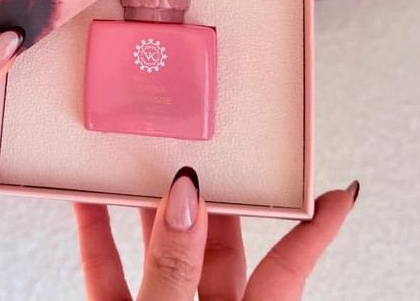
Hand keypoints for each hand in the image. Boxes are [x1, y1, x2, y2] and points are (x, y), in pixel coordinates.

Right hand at [75, 167, 357, 299]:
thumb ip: (175, 265)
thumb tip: (187, 196)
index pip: (290, 266)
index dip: (317, 228)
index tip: (336, 194)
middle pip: (218, 245)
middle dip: (206, 197)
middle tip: (198, 147)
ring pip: (159, 252)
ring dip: (142, 206)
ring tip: (135, 160)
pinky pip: (108, 273)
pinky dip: (96, 235)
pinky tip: (84, 203)